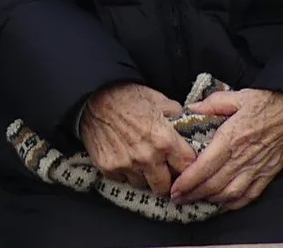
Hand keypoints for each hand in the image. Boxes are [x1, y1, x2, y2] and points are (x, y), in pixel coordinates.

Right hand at [80, 83, 197, 195]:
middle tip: (163, 170)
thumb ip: (175, 115)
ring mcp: (127, 165)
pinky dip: (125, 173)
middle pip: (164, 187)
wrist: (94, 97)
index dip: (187, 167)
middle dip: (166, 180)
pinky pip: (122, 180)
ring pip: (142, 185)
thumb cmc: (128, 96)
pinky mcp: (109, 169)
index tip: (183, 164)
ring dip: (144, 177)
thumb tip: (185, 123)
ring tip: (141, 162)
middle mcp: (147, 157)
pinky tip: (124, 158)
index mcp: (164, 140)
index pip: (187, 167)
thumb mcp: (159, 99)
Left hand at [171, 87, 282, 209]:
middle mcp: (242, 157)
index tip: (175, 188)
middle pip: (213, 184)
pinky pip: (249, 196)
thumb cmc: (269, 101)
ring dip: (210, 200)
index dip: (187, 181)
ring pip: (229, 194)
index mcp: (232, 138)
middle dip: (193, 194)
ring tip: (196, 200)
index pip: (204, 167)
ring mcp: (256, 168)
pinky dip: (234, 203)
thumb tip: (191, 109)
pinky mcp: (268, 174)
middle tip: (178, 198)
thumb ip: (212, 103)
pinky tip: (223, 203)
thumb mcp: (238, 96)